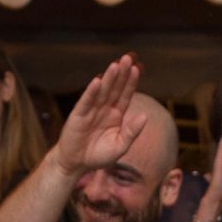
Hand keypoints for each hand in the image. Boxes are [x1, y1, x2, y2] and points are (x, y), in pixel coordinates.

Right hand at [53, 56, 147, 179]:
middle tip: (128, 58)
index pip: (125, 95)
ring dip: (108, 78)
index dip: (130, 82)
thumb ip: (132, 132)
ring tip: (116, 65)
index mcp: (116, 115)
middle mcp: (104, 109)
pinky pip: (86, 101)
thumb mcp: (120, 146)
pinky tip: (97, 81)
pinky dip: (91, 92)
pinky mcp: (78, 115)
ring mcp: (91, 110)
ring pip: (102, 91)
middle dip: (121, 74)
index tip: (137, 68)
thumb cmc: (99, 155)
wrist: (76, 164)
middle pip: (114, 88)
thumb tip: (145, 116)